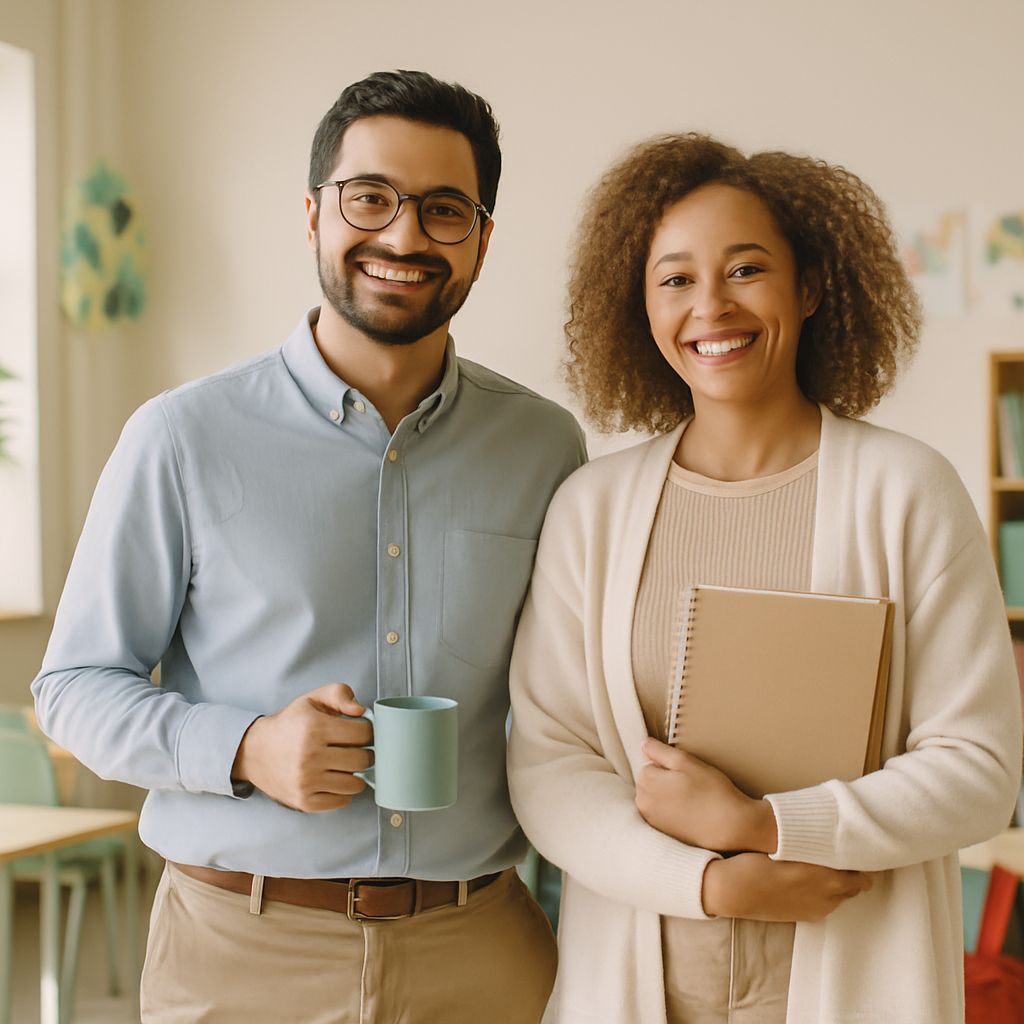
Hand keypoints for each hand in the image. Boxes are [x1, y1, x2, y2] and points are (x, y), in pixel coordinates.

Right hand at [231, 683, 372, 811]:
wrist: (255, 751)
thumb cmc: (291, 724)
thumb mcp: (312, 699)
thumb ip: (340, 694)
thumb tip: (361, 711)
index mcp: (315, 728)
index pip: (364, 733)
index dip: (368, 732)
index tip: (362, 733)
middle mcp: (310, 756)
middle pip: (362, 760)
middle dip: (366, 753)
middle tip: (358, 750)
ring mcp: (306, 781)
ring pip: (355, 784)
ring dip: (356, 775)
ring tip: (346, 765)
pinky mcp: (304, 801)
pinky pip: (342, 801)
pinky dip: (344, 792)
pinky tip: (335, 780)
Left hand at [635, 738, 776, 852]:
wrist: (729, 827)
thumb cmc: (711, 791)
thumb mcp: (686, 762)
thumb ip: (660, 751)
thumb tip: (643, 744)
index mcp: (647, 781)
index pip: (648, 762)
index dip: (668, 763)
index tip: (685, 770)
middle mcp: (643, 801)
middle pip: (649, 779)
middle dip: (665, 777)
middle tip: (690, 783)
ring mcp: (651, 818)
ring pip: (654, 795)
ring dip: (667, 792)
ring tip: (691, 796)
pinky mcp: (661, 831)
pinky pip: (660, 812)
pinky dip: (670, 808)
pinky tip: (689, 809)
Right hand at [702, 853, 872, 921]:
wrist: (735, 890)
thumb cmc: (760, 863)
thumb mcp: (793, 849)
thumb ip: (819, 848)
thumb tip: (838, 842)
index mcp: (831, 881)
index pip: (862, 876)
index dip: (860, 863)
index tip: (855, 850)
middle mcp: (829, 900)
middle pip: (854, 887)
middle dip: (851, 873)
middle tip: (840, 855)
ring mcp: (816, 911)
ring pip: (840, 896)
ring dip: (838, 883)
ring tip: (823, 865)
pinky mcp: (803, 917)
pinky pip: (826, 904)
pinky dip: (825, 893)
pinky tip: (808, 879)